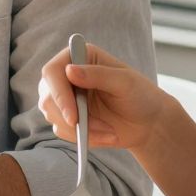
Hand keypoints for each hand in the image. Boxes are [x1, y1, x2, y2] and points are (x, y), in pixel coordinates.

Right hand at [36, 42, 176, 154]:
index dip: (58, 94)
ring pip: (52, 116)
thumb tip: (69, 70)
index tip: (72, 116)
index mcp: (79, 57)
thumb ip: (98, 75)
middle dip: (69, 117)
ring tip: (109, 131)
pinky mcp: (66, 118)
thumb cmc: (140, 96)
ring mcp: (64, 98)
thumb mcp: (125, 82)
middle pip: (47, 96)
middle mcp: (66, 76)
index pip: (52, 71)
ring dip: (81, 129)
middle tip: (87, 131)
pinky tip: (105, 135)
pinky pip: (62, 131)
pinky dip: (83, 138)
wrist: (148, 123)